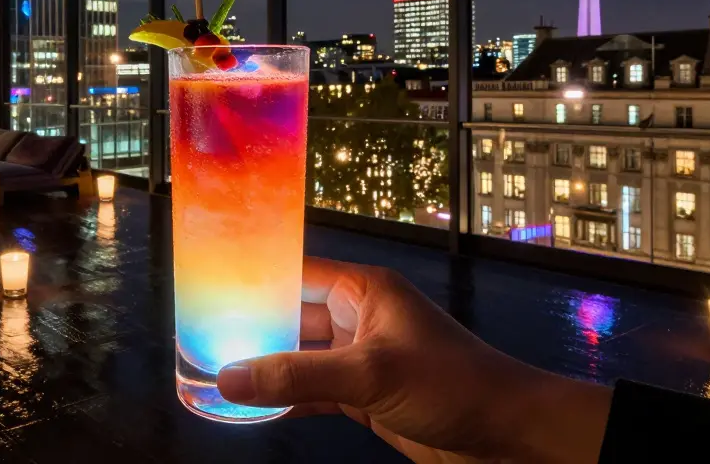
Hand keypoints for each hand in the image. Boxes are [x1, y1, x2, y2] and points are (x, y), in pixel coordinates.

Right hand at [216, 257, 611, 463]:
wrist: (507, 435)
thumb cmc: (456, 383)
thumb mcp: (370, 374)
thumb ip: (298, 376)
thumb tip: (232, 379)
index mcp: (365, 291)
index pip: (296, 274)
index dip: (254, 280)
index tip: (211, 290)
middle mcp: (360, 318)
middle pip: (291, 318)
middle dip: (251, 330)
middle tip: (201, 340)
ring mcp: (361, 359)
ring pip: (299, 359)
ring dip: (265, 370)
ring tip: (215, 376)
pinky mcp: (366, 396)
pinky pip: (312, 392)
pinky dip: (284, 400)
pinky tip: (251, 408)